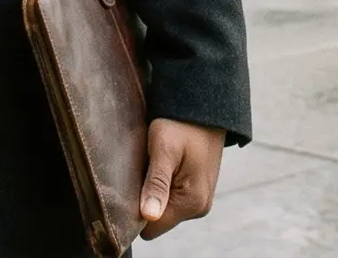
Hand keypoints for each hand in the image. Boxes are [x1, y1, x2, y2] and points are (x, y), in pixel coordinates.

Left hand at [138, 117, 224, 239]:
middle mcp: (199, 208)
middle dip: (145, 199)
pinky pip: (172, 200)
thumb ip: (156, 184)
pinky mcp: (197, 193)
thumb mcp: (164, 149)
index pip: (151, 228)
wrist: (204, 108)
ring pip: (163, 210)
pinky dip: (163, 187)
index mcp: (192, 202)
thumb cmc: (181, 125)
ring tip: (154, 165)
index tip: (134, 184)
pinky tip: (164, 167)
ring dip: (153, 192)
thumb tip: (149, 216)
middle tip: (145, 169)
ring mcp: (200, 201)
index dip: (136, 210)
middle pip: (157, 220)